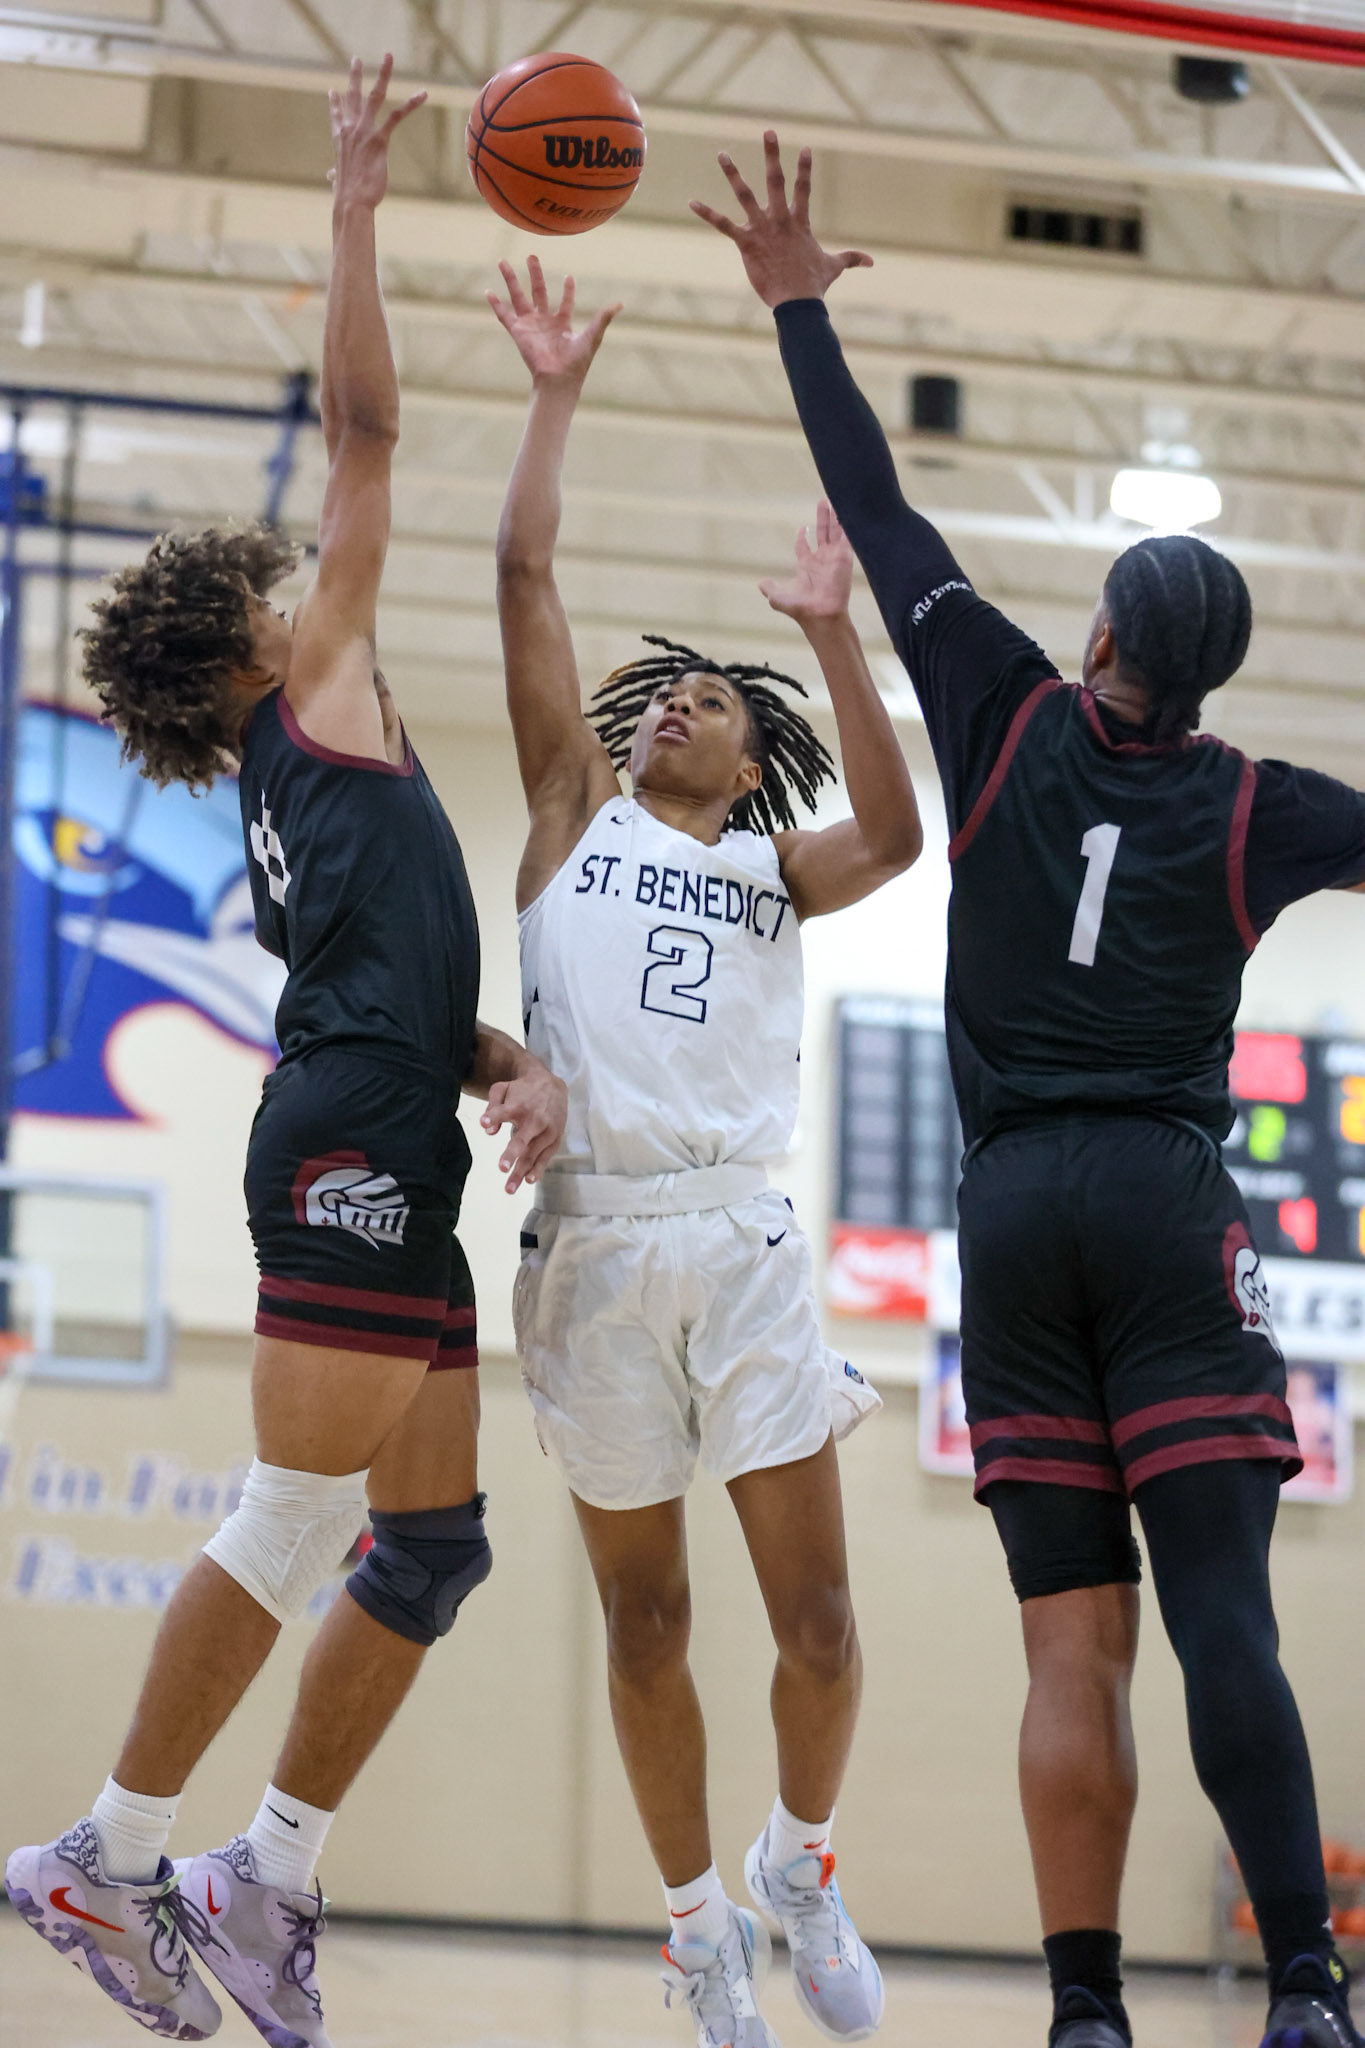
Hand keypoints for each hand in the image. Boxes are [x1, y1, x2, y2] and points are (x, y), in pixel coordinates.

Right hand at [328, 53, 425, 212]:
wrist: (350, 201)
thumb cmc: (346, 195)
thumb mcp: (338, 180)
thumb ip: (335, 175)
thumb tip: (330, 177)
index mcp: (339, 139)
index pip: (336, 115)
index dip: (335, 103)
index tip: (333, 90)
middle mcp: (350, 129)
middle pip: (353, 95)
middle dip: (355, 75)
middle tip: (357, 59)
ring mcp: (364, 131)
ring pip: (374, 95)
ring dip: (383, 73)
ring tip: (388, 55)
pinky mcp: (379, 139)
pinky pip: (397, 116)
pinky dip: (411, 104)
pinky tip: (423, 94)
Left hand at [480, 1066, 566, 1193]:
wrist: (552, 1085)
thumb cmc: (522, 1090)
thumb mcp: (502, 1089)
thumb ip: (492, 1107)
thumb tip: (488, 1131)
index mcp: (519, 1105)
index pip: (503, 1111)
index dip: (493, 1117)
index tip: (484, 1123)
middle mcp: (534, 1119)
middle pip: (522, 1138)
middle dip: (512, 1153)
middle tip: (501, 1168)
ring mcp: (547, 1131)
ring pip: (532, 1154)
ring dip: (521, 1171)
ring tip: (509, 1188)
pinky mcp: (555, 1139)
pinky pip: (545, 1157)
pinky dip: (538, 1169)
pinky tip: (529, 1180)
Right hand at [487, 257, 621, 388]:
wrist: (559, 379)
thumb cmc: (577, 362)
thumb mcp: (592, 336)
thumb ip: (603, 318)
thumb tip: (620, 304)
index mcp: (562, 324)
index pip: (565, 302)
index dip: (568, 291)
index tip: (569, 277)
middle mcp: (545, 322)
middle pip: (538, 291)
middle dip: (535, 273)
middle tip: (532, 255)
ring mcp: (530, 326)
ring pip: (518, 296)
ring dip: (510, 279)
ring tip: (502, 261)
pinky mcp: (518, 332)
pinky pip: (504, 315)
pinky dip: (496, 304)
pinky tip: (487, 291)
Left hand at [690, 130, 871, 308]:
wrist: (797, 302)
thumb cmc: (814, 285)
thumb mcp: (834, 267)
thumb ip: (852, 258)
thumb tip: (872, 262)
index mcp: (799, 221)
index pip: (804, 188)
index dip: (805, 168)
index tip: (805, 148)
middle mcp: (780, 218)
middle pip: (775, 179)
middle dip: (772, 154)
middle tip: (768, 131)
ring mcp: (762, 228)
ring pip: (745, 194)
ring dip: (733, 173)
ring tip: (721, 153)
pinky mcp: (746, 243)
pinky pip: (723, 225)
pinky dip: (707, 213)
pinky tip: (692, 202)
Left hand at [760, 500, 853, 624]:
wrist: (819, 614)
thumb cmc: (800, 608)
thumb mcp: (777, 597)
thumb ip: (770, 588)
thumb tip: (762, 583)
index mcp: (806, 566)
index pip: (804, 546)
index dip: (802, 536)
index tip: (803, 528)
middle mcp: (821, 560)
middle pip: (822, 533)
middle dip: (823, 518)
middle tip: (823, 502)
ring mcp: (833, 558)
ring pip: (835, 531)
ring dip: (835, 517)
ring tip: (835, 500)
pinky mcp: (844, 558)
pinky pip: (847, 537)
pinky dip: (848, 525)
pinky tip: (848, 512)